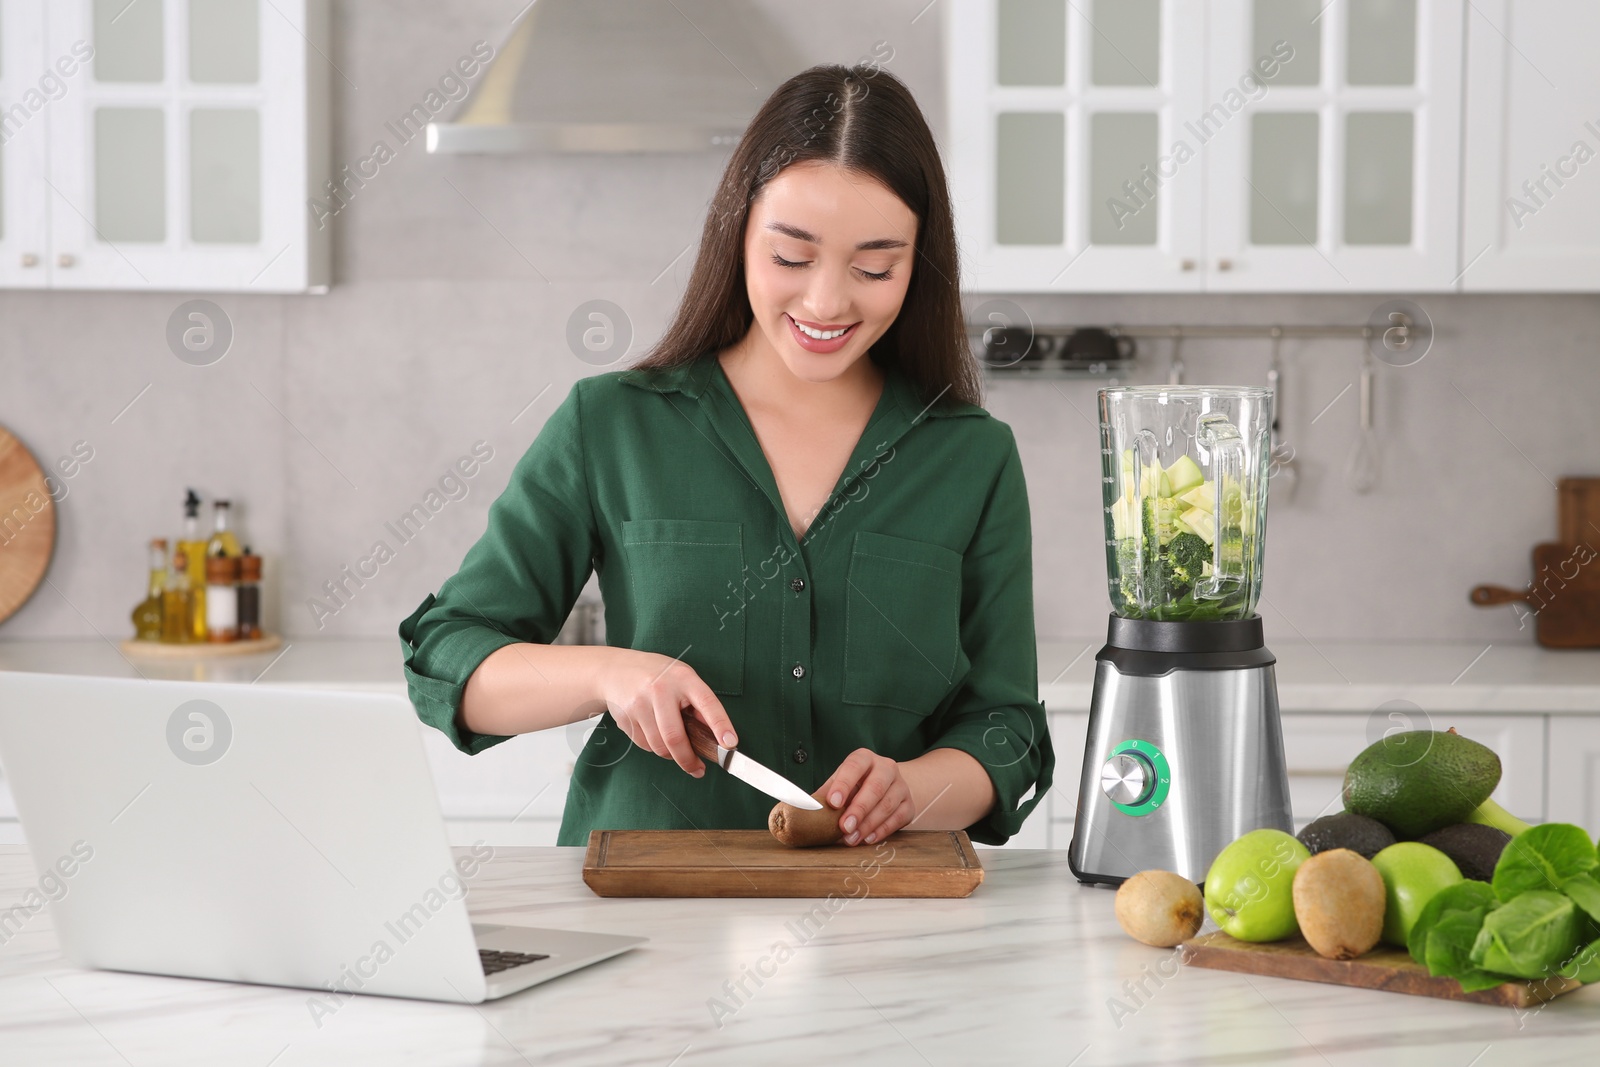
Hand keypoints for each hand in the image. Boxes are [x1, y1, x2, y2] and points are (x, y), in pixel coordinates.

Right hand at [597, 649, 737, 776]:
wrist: (616, 670)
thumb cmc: (659, 675)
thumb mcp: (684, 679)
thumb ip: (699, 704)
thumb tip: (717, 735)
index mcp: (683, 678)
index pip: (707, 703)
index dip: (720, 725)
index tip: (730, 744)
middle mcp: (660, 690)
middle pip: (675, 737)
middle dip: (688, 760)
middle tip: (698, 769)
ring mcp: (639, 704)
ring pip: (659, 746)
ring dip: (671, 756)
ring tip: (677, 750)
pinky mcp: (625, 718)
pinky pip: (645, 745)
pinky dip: (654, 747)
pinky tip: (655, 735)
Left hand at [820, 749, 912, 845]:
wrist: (886, 787)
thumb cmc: (854, 786)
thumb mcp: (839, 783)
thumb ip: (824, 794)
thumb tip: (803, 809)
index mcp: (864, 758)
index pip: (854, 766)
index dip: (843, 784)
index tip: (833, 802)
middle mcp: (886, 768)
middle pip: (876, 786)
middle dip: (859, 808)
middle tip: (844, 826)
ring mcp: (901, 786)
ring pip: (887, 804)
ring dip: (868, 824)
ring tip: (851, 839)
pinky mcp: (909, 805)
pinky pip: (898, 819)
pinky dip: (881, 831)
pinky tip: (867, 839)